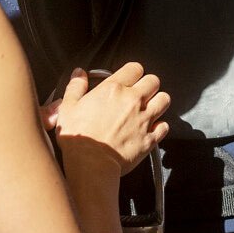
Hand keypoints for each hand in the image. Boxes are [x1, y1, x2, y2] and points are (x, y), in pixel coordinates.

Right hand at [49, 64, 169, 175]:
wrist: (91, 164)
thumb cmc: (78, 137)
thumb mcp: (68, 107)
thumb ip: (76, 86)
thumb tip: (79, 73)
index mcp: (113, 89)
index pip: (135, 68)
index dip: (133, 72)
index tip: (129, 79)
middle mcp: (133, 101)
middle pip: (153, 81)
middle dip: (148, 85)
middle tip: (140, 93)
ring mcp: (144, 119)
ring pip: (164, 100)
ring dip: (158, 102)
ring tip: (149, 108)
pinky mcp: (150, 138)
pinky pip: (165, 126)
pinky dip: (160, 127)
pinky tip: (150, 129)